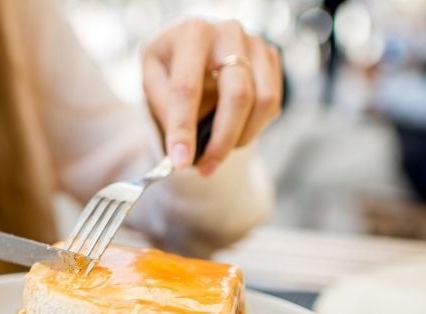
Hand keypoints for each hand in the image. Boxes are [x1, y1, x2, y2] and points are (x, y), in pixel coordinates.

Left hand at [143, 19, 282, 175]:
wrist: (194, 42)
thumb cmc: (171, 62)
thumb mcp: (152, 77)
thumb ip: (163, 107)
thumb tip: (180, 149)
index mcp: (192, 34)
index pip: (187, 88)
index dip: (183, 129)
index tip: (180, 161)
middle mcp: (228, 33)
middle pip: (238, 96)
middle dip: (222, 141)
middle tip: (205, 168)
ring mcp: (256, 44)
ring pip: (263, 102)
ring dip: (241, 138)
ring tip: (217, 152)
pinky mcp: (271, 59)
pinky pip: (272, 103)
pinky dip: (253, 127)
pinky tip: (232, 131)